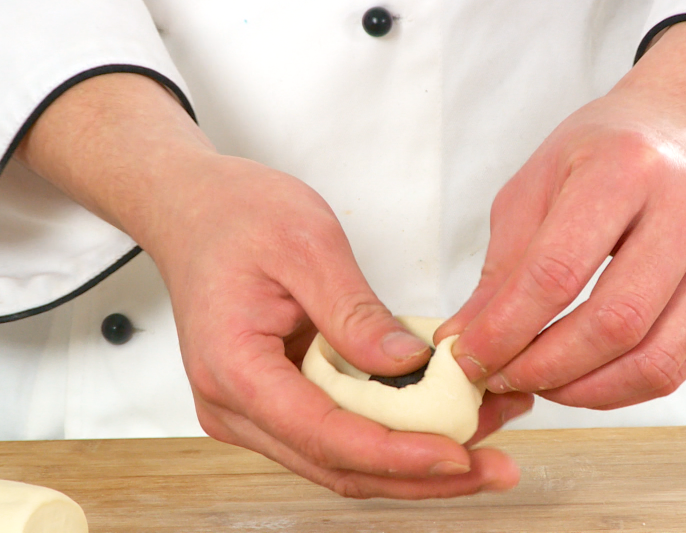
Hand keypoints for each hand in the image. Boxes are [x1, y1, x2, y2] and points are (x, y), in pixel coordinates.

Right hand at [17, 73, 532, 498]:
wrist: (192, 210)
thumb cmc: (235, 217)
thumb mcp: (307, 246)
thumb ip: (354, 313)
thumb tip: (408, 367)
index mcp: (235, 369)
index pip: (326, 436)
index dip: (399, 455)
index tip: (460, 456)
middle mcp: (235, 406)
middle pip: (338, 466)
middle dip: (420, 475)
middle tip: (493, 468)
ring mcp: (250, 410)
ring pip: (340, 460)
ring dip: (411, 461)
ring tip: (483, 445)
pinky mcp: (272, 401)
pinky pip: (335, 434)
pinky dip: (389, 436)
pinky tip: (437, 422)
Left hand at [437, 22, 685, 408]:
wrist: (684, 131)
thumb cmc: (600, 154)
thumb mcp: (534, 188)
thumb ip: (501, 267)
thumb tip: (466, 338)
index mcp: (624, 169)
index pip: (557, 271)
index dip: (506, 328)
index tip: (468, 358)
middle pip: (614, 323)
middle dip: (543, 367)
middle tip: (499, 377)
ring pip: (653, 360)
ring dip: (581, 390)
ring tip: (536, 383)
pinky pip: (675, 368)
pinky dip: (617, 390)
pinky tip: (578, 378)